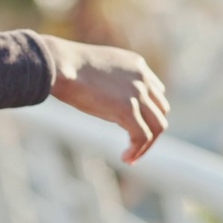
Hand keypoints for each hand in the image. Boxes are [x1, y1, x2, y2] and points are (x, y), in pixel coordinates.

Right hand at [42, 35, 169, 164]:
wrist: (60, 64)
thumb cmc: (67, 66)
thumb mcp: (97, 68)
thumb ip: (110, 80)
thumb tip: (103, 97)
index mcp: (137, 65)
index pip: (157, 92)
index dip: (148, 112)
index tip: (135, 126)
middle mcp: (143, 77)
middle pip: (161, 110)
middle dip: (150, 129)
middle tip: (134, 144)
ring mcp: (138, 93)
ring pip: (158, 126)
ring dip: (147, 145)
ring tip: (131, 157)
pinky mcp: (128, 109)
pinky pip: (142, 137)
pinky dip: (137, 151)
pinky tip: (125, 158)